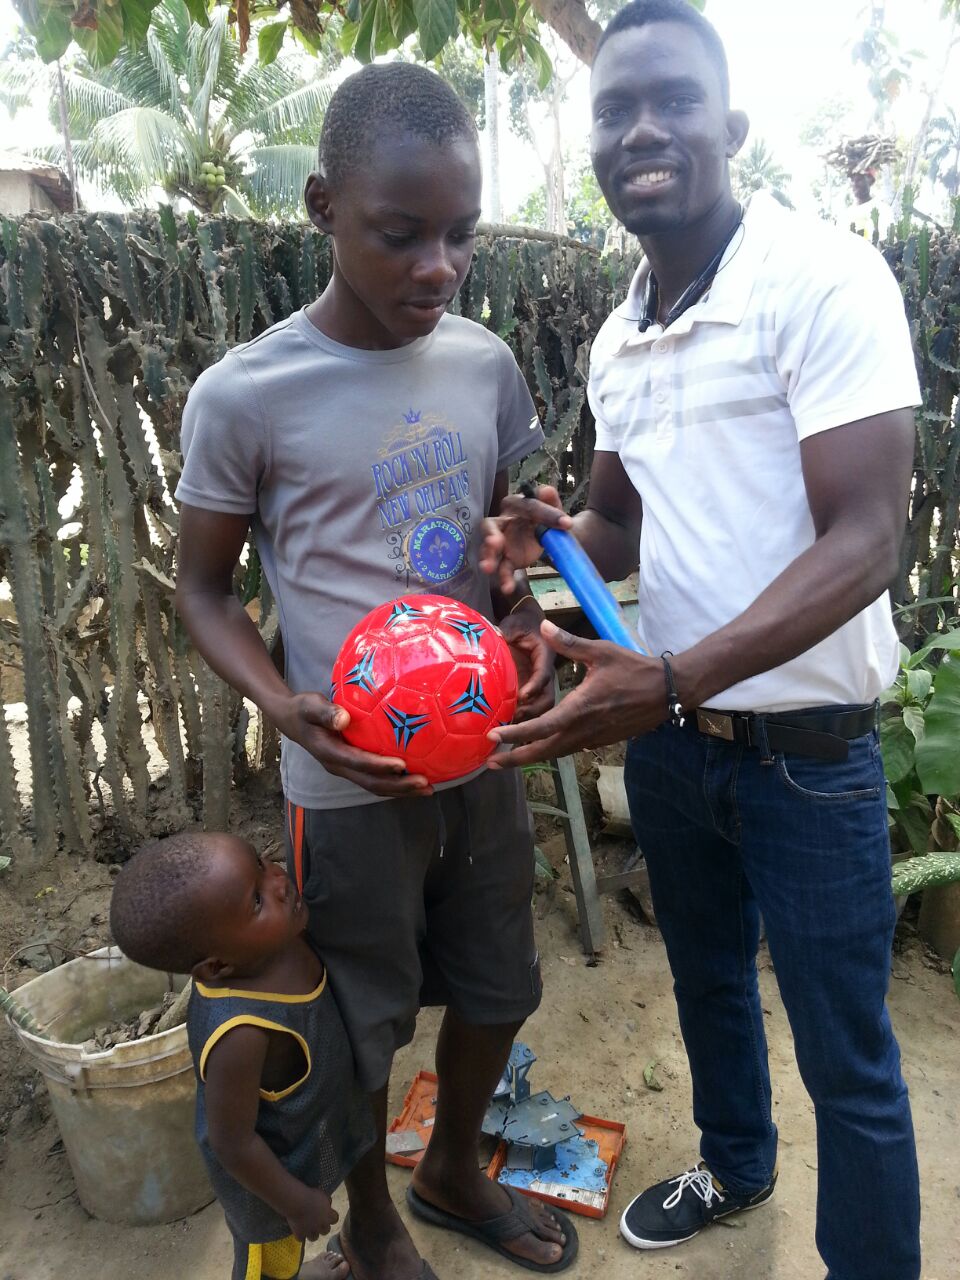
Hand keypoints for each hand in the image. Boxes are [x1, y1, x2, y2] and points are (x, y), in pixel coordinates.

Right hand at [274, 691, 431, 796]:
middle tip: (424, 783)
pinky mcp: (353, 768)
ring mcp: (346, 770)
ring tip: (427, 789)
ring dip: (401, 790)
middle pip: (371, 782)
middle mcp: (339, 767)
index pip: (357, 762)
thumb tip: (343, 718)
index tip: (401, 764)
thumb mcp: (310, 705)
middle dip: (398, 786)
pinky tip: (416, 779)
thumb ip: (325, 711)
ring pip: (375, 786)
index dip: (379, 766)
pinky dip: (396, 783)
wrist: (293, 721)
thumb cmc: (304, 709)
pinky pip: (376, 779)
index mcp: (330, 753)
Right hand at [285, 1184, 338, 1241]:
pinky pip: (301, 1238)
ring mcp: (310, 1231)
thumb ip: (327, 1201)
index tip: (326, 1213)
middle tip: (316, 1220)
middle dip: (322, 1226)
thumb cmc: (310, 1195)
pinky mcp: (300, 1234)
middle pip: (326, 1231)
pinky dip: (300, 1234)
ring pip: (314, 1237)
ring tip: (307, 1226)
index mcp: (329, 1216)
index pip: (335, 1219)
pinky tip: (298, 1229)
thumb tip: (328, 1204)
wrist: (296, 1201)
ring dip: (311, 1233)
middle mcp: (321, 1226)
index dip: (330, 1216)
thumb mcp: (322, 1195)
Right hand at [479, 485, 572, 595]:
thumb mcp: (552, 508)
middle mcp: (503, 522)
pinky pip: (502, 568)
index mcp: (516, 504)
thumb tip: (548, 490)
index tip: (567, 524)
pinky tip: (508, 588)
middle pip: (489, 527)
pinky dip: (504, 578)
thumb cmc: (545, 518)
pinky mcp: (506, 560)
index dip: (547, 514)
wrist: (548, 537)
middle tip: (494, 543)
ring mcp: (501, 543)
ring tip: (488, 568)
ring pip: (489, 550)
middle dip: (490, 536)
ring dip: (488, 558)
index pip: (528, 507)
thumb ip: (550, 501)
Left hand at [488, 622, 669, 764]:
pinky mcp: (601, 740)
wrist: (667, 691)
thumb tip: (545, 626)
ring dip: (532, 756)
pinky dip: (552, 750)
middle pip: (543, 751)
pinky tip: (543, 745)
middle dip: (516, 759)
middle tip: (491, 763)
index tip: (493, 737)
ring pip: (557, 753)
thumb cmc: (634, 669)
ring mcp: (593, 738)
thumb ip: (570, 643)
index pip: (540, 728)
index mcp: (579, 709)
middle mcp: (583, 730)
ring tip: (509, 758)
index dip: (514, 735)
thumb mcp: (600, 652)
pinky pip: (571, 749)